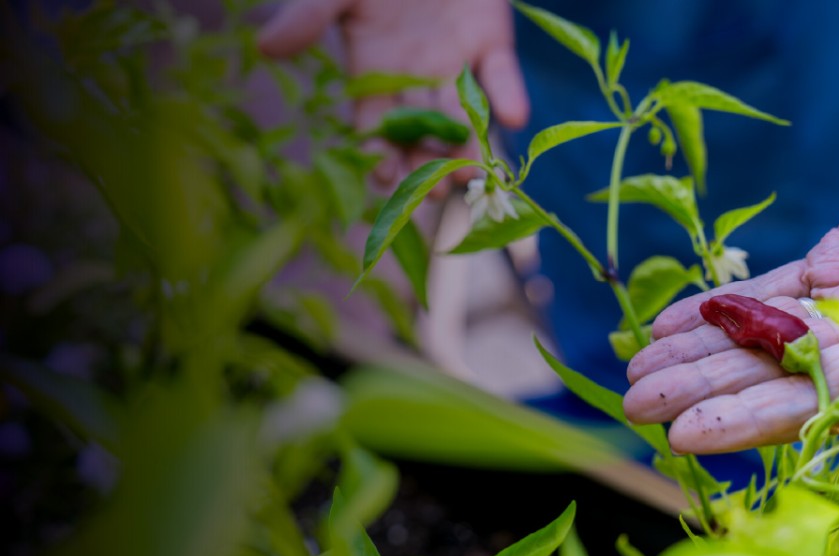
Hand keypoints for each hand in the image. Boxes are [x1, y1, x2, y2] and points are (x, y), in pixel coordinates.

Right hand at [257, 0, 527, 188]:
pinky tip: (515, 117)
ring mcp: (456, 64)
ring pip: (462, 114)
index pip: (374, 126)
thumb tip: (263, 47)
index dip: (377, 153)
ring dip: (467, 143)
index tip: (382, 179)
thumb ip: (306, 17)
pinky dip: (509, 95)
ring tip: (470, 170)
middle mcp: (416, 79)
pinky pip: (501, 75)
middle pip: (421, 132)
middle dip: (427, 164)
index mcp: (374, 73)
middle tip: (435, 194)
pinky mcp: (492, 43)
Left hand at [624, 103, 838, 453]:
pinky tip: (669, 323)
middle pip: (773, 374)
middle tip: (634, 403)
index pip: (815, 398)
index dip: (748, 417)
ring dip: (698, 353)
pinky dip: (719, 307)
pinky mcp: (836, 266)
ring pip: (761, 337)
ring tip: (637, 369)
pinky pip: (767, 294)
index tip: (685, 432)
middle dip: (702, 389)